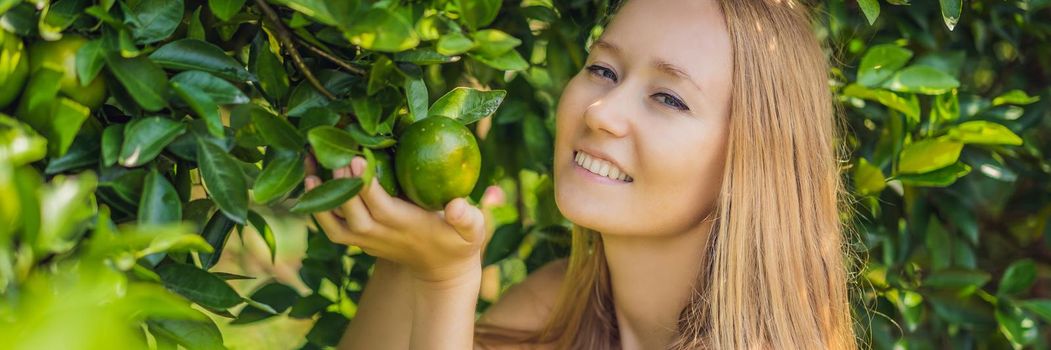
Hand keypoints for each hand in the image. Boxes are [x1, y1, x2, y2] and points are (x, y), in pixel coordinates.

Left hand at [305, 156, 487, 284]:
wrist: (442, 272)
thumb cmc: (460, 243)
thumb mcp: (473, 230)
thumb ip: (468, 217)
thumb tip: (459, 205)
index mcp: (406, 226)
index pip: (380, 207)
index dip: (365, 185)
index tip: (355, 158)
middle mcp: (381, 235)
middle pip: (351, 213)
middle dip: (338, 184)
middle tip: (331, 151)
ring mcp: (367, 240)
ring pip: (333, 223)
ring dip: (317, 196)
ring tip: (309, 163)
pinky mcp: (360, 240)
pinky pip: (331, 226)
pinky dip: (317, 207)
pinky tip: (312, 179)